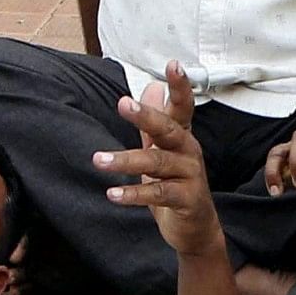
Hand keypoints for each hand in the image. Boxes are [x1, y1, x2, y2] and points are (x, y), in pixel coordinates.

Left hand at [101, 63, 228, 261]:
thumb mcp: (163, 151)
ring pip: (158, 163)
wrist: (195, 230)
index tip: (173, 65)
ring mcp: (190, 176)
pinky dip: (135, 194)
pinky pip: (159, 194)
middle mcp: (189, 152)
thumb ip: (153, 123)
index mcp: (182, 137)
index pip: (182, 107)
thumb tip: (149, 87)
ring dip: (127, 161)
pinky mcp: (186, 200)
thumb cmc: (177, 187)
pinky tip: (113, 194)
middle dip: (147, 116)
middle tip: (124, 104)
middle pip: (169, 129)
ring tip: (100, 160)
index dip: (180, 86)